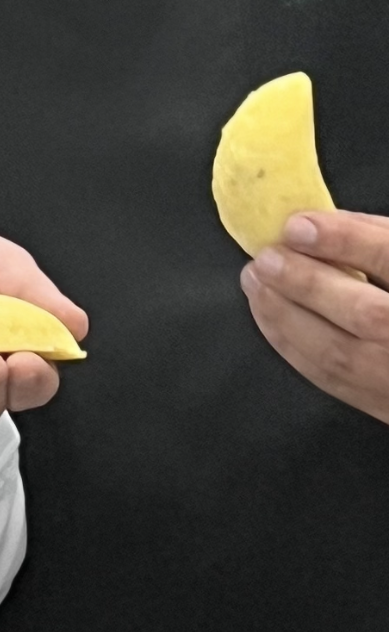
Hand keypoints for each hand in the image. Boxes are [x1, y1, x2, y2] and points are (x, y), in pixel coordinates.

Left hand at [241, 210, 388, 422]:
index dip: (345, 241)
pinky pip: (332, 381)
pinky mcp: (385, 407)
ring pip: (341, 356)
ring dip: (287, 316)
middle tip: (265, 258)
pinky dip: (292, 346)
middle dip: (307, 284)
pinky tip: (270, 316)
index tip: (297, 226)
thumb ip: (377, 235)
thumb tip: (319, 224)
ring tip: (256, 281)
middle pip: (367, 314)